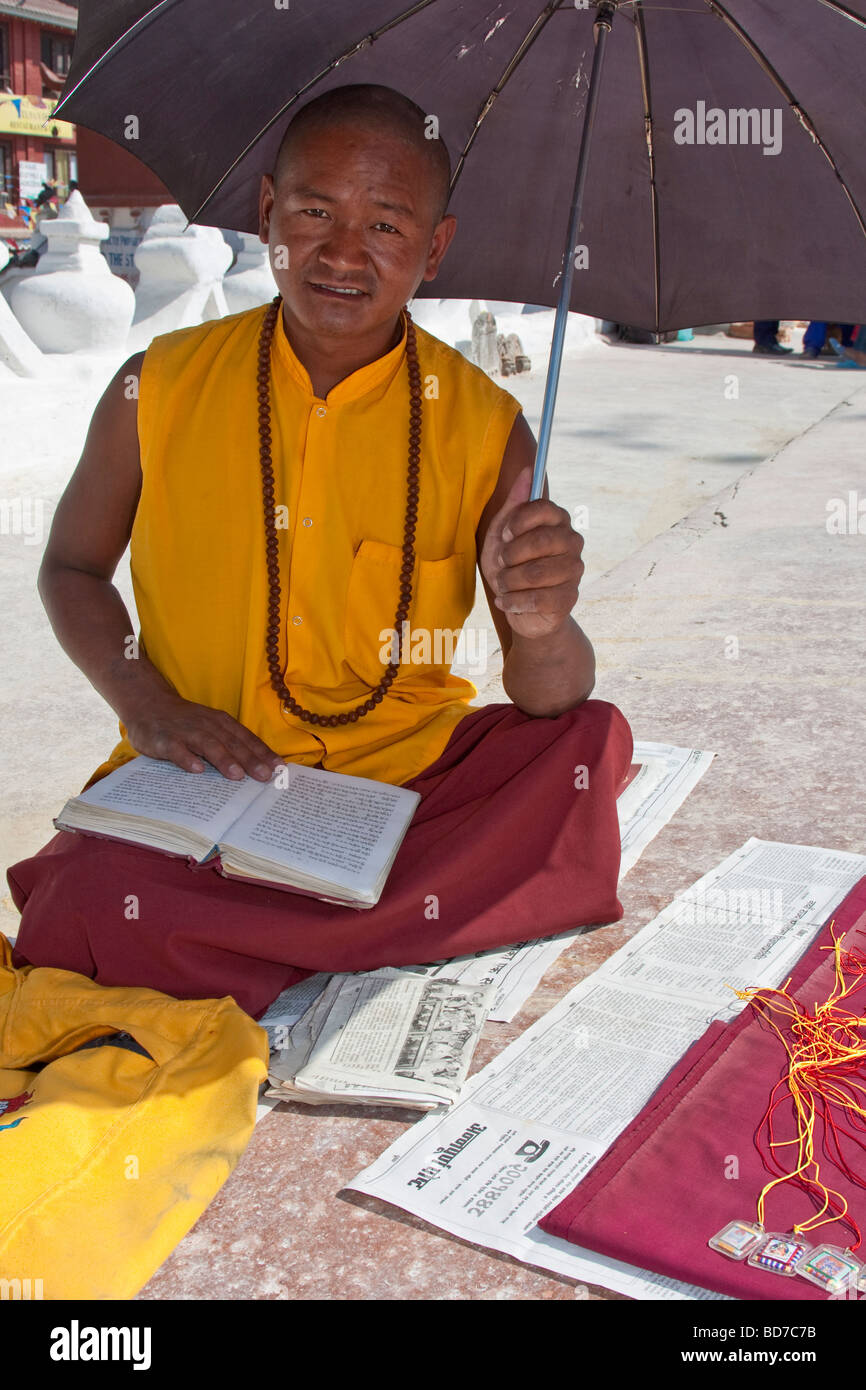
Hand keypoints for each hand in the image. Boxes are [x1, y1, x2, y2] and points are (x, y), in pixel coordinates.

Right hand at [122, 691, 283, 780]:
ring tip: (237, 775)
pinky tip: (197, 770)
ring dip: (223, 760)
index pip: (246, 738)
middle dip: (250, 760)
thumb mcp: (210, 726)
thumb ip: (230, 743)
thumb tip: (258, 765)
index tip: (279, 768)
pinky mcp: (164, 740)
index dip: (263, 752)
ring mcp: (185, 732)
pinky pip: (177, 750)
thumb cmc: (185, 721)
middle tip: (265, 776)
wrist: (147, 704)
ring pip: (208, 745)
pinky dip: (187, 759)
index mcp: (221, 723)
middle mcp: (206, 725)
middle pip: (232, 743)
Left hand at [480, 466, 584, 638]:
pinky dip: (513, 602)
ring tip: (503, 586)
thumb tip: (528, 469)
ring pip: (535, 573)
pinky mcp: (570, 598)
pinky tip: (507, 602)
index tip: (505, 535)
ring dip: (508, 582)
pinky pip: (537, 599)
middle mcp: (572, 542)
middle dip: (510, 556)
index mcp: (558, 521)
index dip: (518, 522)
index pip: (543, 507)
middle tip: (502, 565)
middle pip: (540, 541)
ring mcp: (574, 570)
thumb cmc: (510, 568)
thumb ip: (513, 505)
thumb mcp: (502, 536)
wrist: (520, 610)